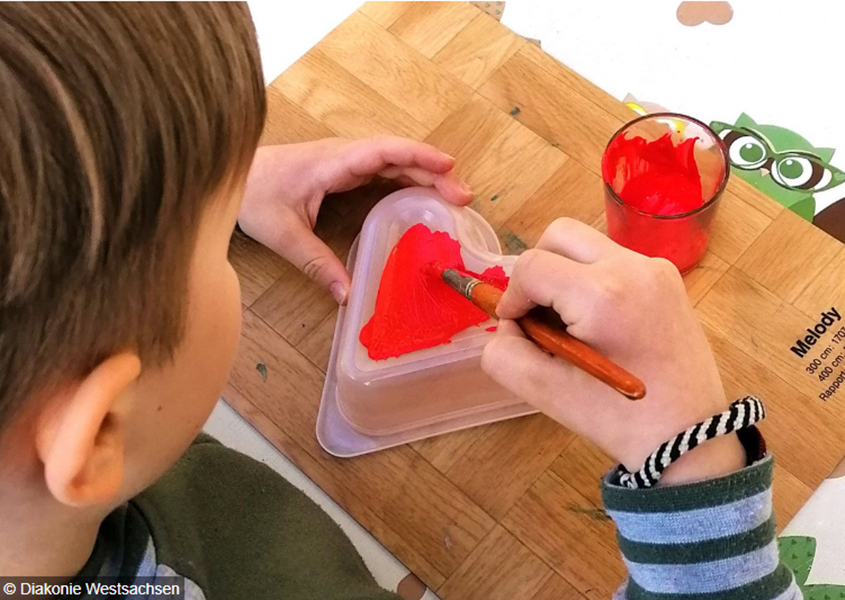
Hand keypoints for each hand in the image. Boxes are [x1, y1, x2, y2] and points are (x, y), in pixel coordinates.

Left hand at [238, 137, 472, 303]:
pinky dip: (409, 179)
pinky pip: (385, 169)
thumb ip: (315, 264)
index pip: (384, 151)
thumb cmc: (254, 195)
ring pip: (395, 160)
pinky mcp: (345, 169)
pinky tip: (425, 196)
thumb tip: (347, 297)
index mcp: (333, 162)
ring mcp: (346, 160)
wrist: (233, 174)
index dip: (417, 156)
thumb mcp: (283, 233)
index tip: (449, 167)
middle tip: (464, 197)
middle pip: (398, 154)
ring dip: (426, 174)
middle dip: (434, 171)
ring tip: (456, 197)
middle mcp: (345, 155)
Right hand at [482, 218, 744, 484]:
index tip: (516, 328)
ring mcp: (656, 268)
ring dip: (565, 273)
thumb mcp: (545, 393)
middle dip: (537, 269)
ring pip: (587, 244)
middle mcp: (632, 267)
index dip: (512, 296)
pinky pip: (613, 260)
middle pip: (560, 234)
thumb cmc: (617, 419)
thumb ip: (503, 353)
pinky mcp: (668, 278)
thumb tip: (508, 324)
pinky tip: (599, 323)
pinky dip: (592, 280)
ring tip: (569, 322)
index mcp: (601, 295)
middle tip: (538, 314)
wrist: (690, 437)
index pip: (531, 267)